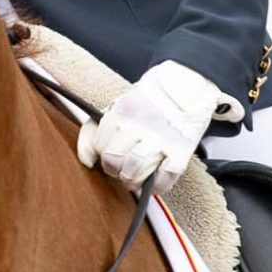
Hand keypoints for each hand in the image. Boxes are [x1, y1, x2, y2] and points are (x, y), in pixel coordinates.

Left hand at [76, 60, 232, 194]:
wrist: (186, 85)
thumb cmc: (150, 99)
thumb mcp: (118, 105)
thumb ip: (97, 130)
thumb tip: (86, 161)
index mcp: (120, 113)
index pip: (99, 147)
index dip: (103, 154)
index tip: (112, 153)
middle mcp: (138, 126)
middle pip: (113, 162)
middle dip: (115, 170)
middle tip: (123, 168)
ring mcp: (160, 140)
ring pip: (133, 173)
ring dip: (134, 180)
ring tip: (138, 176)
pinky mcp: (180, 152)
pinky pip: (163, 179)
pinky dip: (158, 186)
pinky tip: (156, 179)